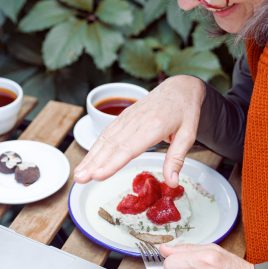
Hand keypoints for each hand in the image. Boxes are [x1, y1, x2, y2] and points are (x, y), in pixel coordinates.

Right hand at [74, 75, 205, 186]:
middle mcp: (137, 121)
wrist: (180, 86)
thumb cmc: (185, 111)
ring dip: (90, 157)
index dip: (112, 162)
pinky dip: (95, 146)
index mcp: (154, 126)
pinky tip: (88, 159)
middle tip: (79, 179)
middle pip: (111, 145)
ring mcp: (128, 117)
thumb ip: (177, 158)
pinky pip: (107, 132)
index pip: (129, 148)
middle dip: (94, 163)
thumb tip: (172, 182)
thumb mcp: (189, 135)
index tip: (98, 175)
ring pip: (105, 139)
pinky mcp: (124, 116)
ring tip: (79, 173)